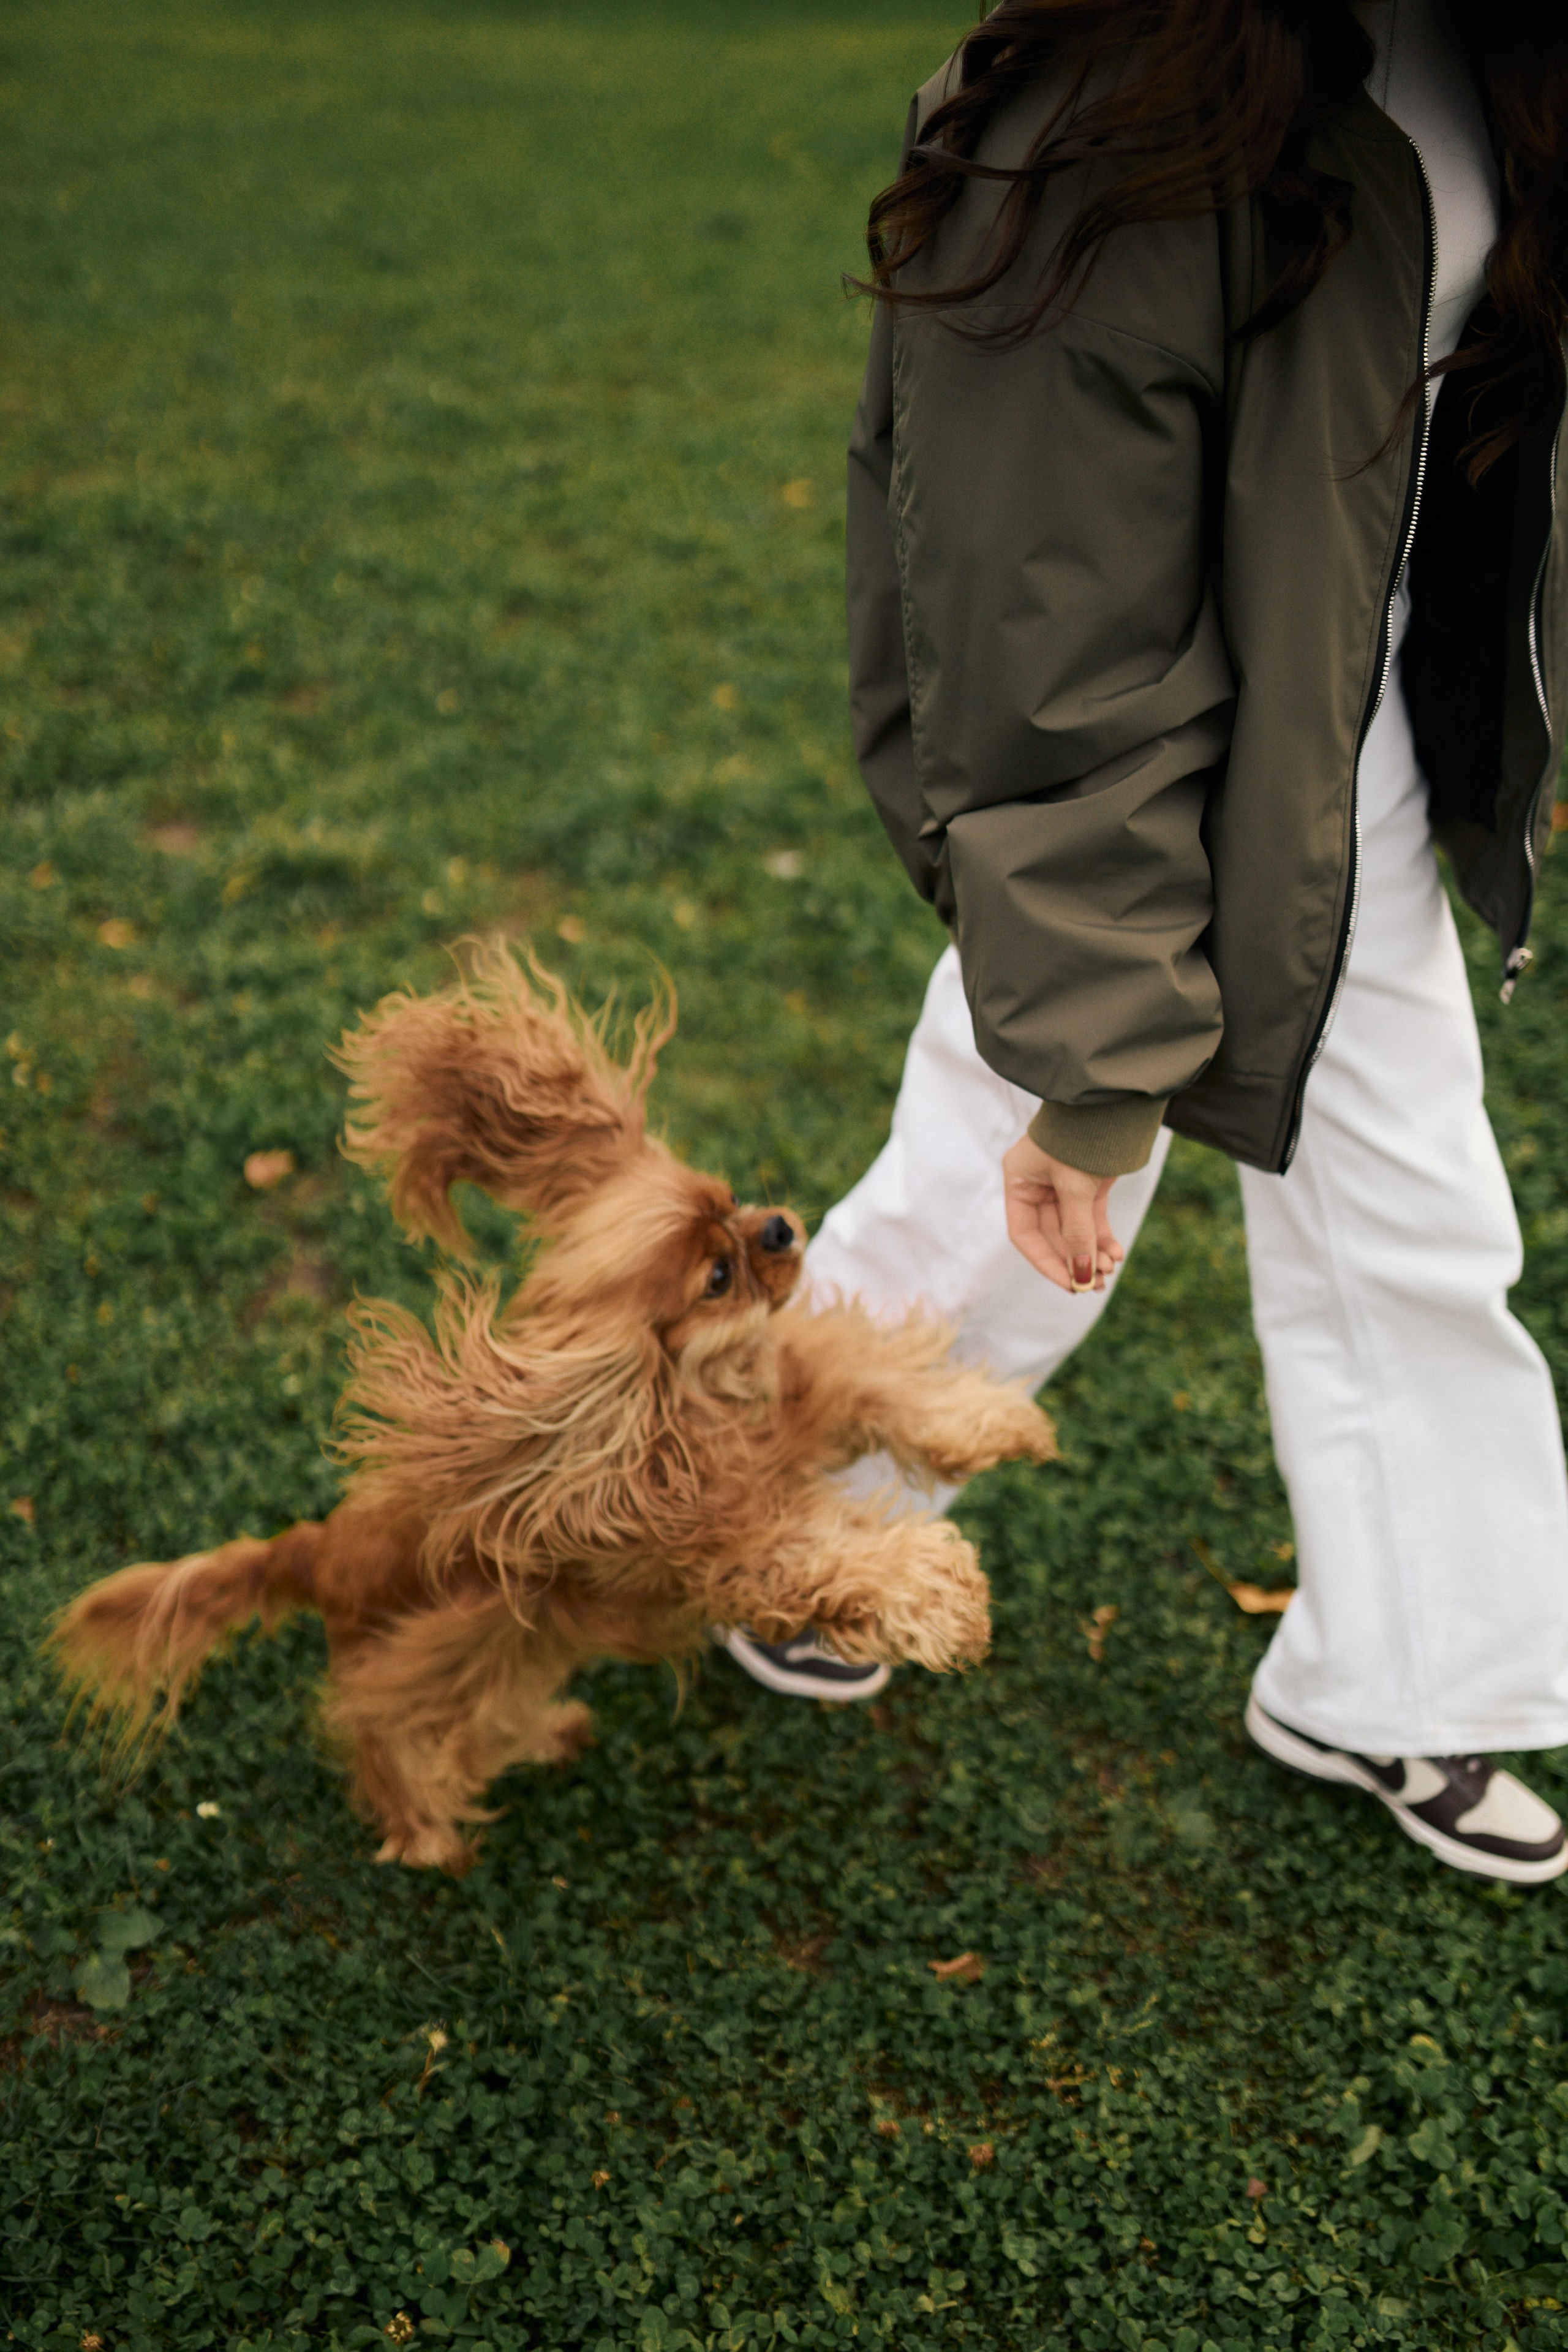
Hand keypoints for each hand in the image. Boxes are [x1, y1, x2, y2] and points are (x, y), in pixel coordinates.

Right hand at [1002, 1131, 1123, 1293]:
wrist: (1114, 1099)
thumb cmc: (1083, 1136)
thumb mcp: (1076, 1186)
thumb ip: (1078, 1232)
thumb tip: (1083, 1276)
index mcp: (1020, 1180)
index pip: (1025, 1234)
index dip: (1047, 1263)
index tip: (1070, 1285)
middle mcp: (1038, 1184)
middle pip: (1052, 1236)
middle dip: (1075, 1260)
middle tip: (1097, 1283)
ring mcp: (1063, 1183)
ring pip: (1074, 1229)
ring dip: (1091, 1252)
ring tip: (1111, 1269)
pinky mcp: (1089, 1181)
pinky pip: (1092, 1218)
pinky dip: (1102, 1237)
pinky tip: (1115, 1254)